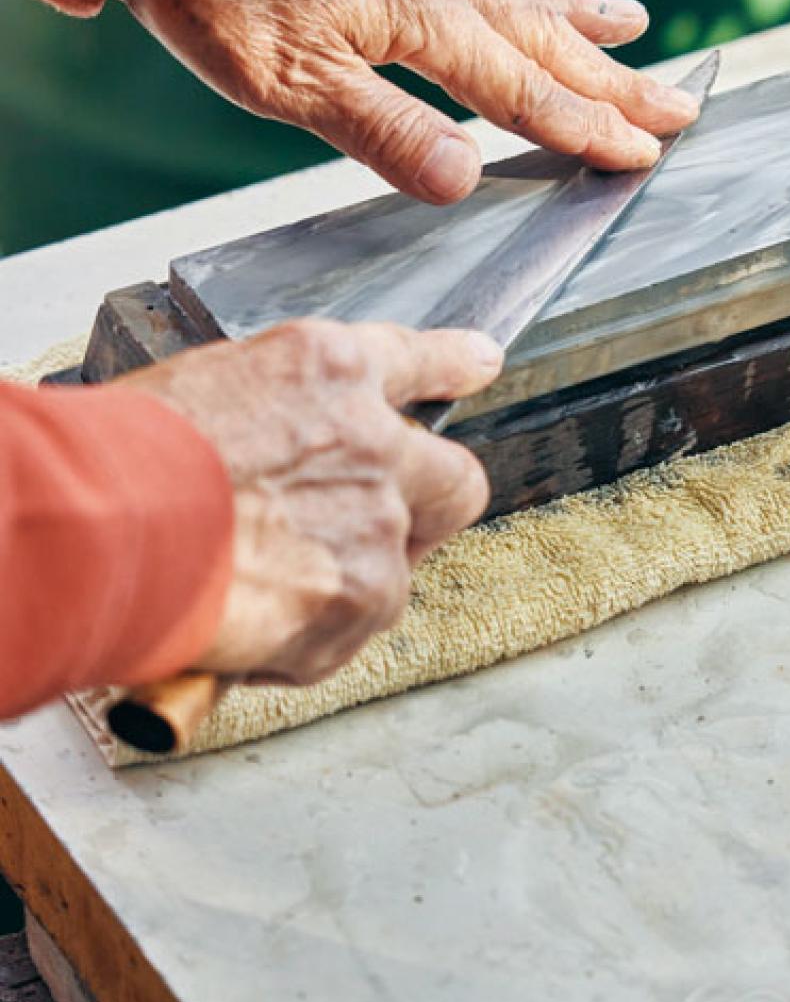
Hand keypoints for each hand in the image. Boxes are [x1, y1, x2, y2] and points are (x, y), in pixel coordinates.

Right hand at [114, 319, 501, 683]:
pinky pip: (353, 630)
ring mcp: (377, 517)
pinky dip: (307, 641)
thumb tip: (281, 452)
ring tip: (257, 586)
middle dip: (426, 509)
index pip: (415, 360)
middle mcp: (373, 437)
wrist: (99, 523)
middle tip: (367, 534)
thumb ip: (278, 415)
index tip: (478, 364)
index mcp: (327, 369)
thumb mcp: (207, 389)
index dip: (452, 365)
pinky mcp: (364, 594)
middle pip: (453, 479)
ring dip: (342, 585)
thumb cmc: (120, 457)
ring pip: (396, 566)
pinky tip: (246, 622)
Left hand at [116, 0, 697, 202]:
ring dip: (567, 10)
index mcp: (424, 23)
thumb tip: (469, 179)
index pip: (522, 92)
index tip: (644, 152)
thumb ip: (387, 133)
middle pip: (538, 40)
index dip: (586, 128)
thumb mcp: (296, 88)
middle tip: (678, 101)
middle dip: (611, 78)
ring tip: (629, 18)